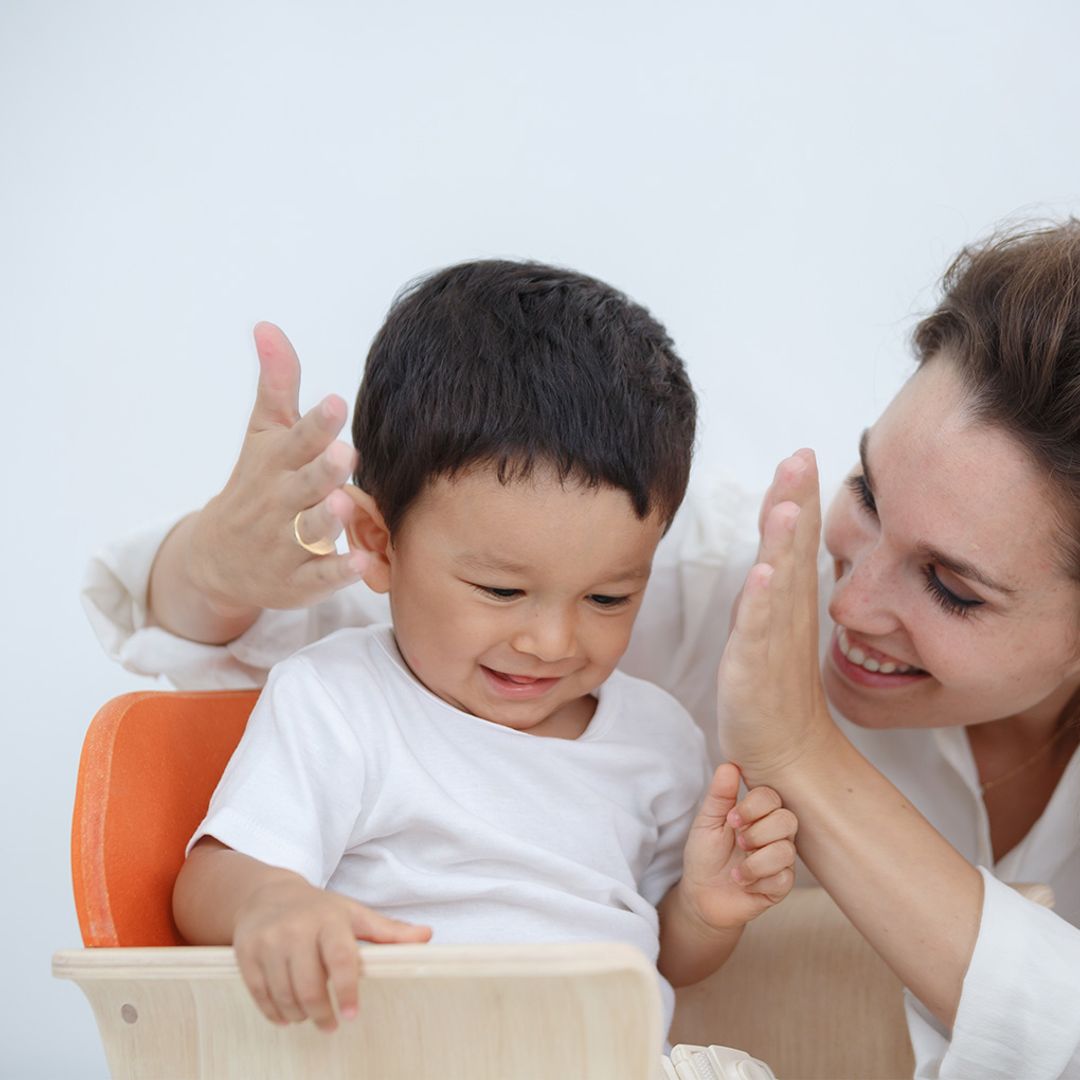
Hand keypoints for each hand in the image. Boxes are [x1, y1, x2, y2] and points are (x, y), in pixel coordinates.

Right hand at [187, 323, 369, 614]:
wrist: (218, 559)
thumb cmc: (254, 484)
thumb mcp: (262, 434)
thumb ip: (276, 385)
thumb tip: (267, 325)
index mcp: (275, 464)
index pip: (296, 440)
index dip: (316, 423)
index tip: (335, 403)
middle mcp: (279, 502)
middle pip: (303, 486)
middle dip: (321, 471)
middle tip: (344, 453)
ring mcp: (286, 544)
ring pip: (308, 532)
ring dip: (325, 520)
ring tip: (343, 505)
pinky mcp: (297, 581)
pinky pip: (319, 578)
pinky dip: (337, 572)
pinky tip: (362, 562)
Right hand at [233, 877, 431, 1031]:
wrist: (266, 894)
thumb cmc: (319, 909)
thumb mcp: (354, 914)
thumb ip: (388, 931)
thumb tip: (427, 937)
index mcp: (329, 919)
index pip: (340, 959)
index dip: (347, 990)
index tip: (352, 1015)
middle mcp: (296, 929)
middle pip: (308, 984)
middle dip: (321, 1012)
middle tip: (331, 1024)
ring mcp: (268, 941)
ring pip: (283, 994)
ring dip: (299, 1014)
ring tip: (310, 1016)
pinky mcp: (245, 953)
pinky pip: (259, 994)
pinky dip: (274, 1012)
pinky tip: (287, 1015)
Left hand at [677, 764, 797, 930]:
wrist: (701, 895)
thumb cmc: (705, 854)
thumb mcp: (707, 821)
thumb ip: (720, 795)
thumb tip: (729, 765)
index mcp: (757, 814)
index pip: (772, 797)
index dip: (754, 806)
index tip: (731, 819)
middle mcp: (774, 834)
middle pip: (788, 820)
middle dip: (758, 833)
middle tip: (738, 843)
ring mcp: (780, 861)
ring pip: (787, 851)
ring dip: (755, 861)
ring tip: (736, 869)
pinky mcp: (781, 886)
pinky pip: (783, 879)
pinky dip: (757, 882)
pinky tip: (743, 883)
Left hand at [717, 449, 837, 784]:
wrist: (786, 750)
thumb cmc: (776, 688)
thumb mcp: (772, 627)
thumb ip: (774, 587)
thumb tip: (771, 553)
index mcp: (789, 600)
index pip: (797, 541)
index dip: (801, 497)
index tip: (803, 455)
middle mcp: (787, 614)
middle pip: (793, 549)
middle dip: (797, 500)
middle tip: (803, 456)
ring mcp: (772, 640)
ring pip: (779, 583)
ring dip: (783, 542)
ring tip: (790, 502)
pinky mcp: (754, 668)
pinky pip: (758, 632)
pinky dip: (761, 603)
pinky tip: (765, 574)